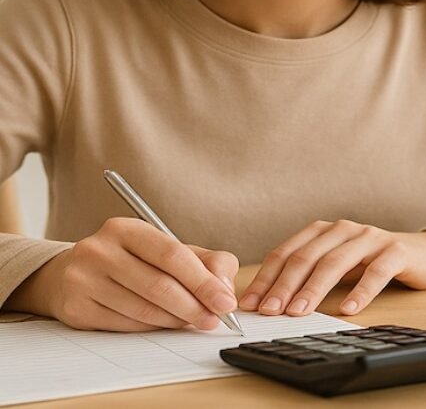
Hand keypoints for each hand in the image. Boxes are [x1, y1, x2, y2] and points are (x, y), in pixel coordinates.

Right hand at [6, 217, 238, 331]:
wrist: (70, 274)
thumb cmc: (130, 260)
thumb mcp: (166, 249)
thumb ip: (205, 261)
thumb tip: (225, 287)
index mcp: (126, 228)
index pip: (172, 255)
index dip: (203, 281)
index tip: (225, 302)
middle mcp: (100, 250)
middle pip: (159, 285)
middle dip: (195, 306)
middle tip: (216, 319)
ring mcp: (83, 280)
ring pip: (143, 309)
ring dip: (176, 320)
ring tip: (195, 322)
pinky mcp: (75, 309)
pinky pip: (126, 325)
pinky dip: (153, 328)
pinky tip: (167, 325)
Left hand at [238, 220, 425, 316]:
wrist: (424, 253)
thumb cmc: (373, 262)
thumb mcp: (338, 264)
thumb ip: (310, 275)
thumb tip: (270, 303)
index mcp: (324, 230)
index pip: (288, 252)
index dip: (267, 277)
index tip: (251, 303)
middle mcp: (344, 229)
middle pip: (308, 257)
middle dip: (285, 285)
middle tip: (270, 311)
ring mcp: (371, 238)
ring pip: (336, 262)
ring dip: (315, 289)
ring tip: (299, 312)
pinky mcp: (396, 251)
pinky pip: (376, 271)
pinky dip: (360, 291)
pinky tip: (348, 309)